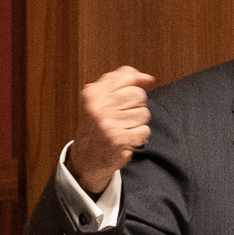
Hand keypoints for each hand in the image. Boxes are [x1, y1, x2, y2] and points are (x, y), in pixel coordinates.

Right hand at [70, 66, 155, 195]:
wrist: (86, 158)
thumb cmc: (96, 126)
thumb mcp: (101, 99)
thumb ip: (122, 82)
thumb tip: (147, 77)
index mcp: (94, 93)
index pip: (127, 76)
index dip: (132, 86)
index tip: (125, 98)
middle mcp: (99, 107)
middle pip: (139, 94)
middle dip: (136, 106)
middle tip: (122, 117)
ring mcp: (109, 124)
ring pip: (144, 113)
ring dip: (138, 123)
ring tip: (123, 128)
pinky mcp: (119, 140)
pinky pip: (144, 131)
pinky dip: (139, 136)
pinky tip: (127, 138)